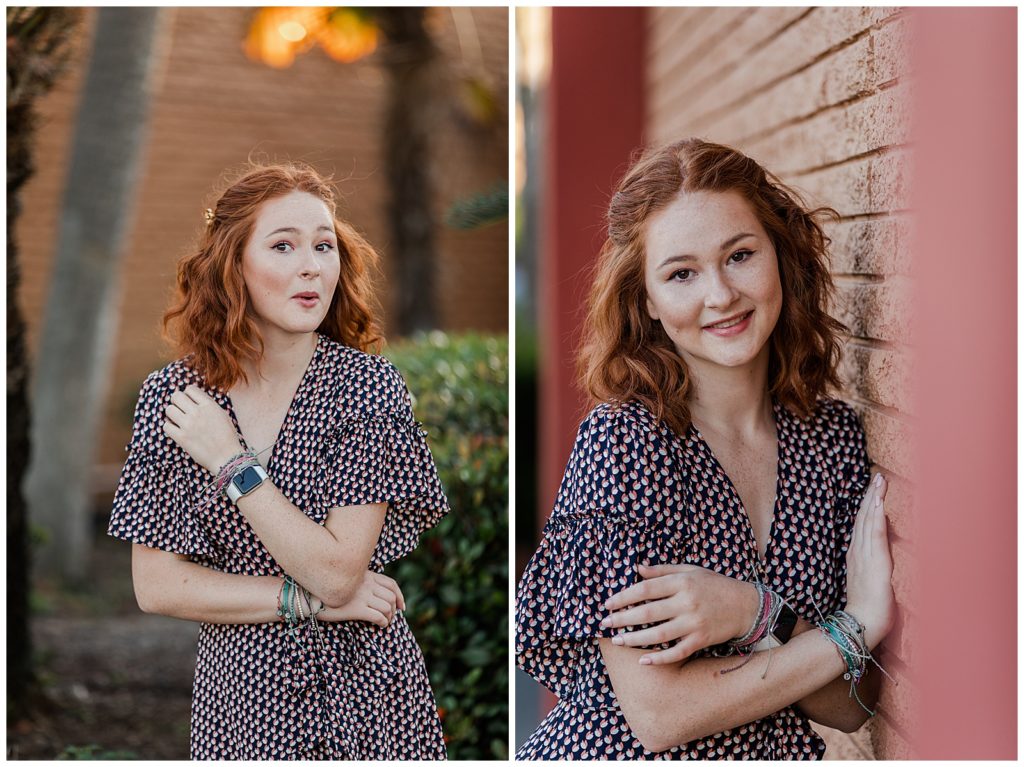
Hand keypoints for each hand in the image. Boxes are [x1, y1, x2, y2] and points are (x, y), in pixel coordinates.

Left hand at [163, 384, 242, 473]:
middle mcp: (197, 413)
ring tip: (178, 419)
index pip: (190, 389)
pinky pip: (166, 426)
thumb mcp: (222, 414)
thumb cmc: (227, 436)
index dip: (188, 394)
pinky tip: (176, 429)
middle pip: (176, 396)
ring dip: (172, 413)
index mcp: (209, 405)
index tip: (189, 401)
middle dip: (177, 401)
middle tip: (181, 408)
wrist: (227, 457)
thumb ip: (208, 404)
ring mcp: (188, 425)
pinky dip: (169, 426)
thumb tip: (193, 397)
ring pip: (169, 410)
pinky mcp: (182, 438)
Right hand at [315, 572, 404, 628]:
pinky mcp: (356, 608)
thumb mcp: (347, 581)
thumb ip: (360, 583)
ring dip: (389, 617)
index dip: (400, 595)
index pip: (391, 584)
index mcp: (366, 575)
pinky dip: (383, 622)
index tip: (401, 606)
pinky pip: (378, 616)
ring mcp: (362, 596)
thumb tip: (372, 594)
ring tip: (385, 622)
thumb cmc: (327, 590)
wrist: (311, 595)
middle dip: (395, 608)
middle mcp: (367, 584)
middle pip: (391, 596)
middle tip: (391, 617)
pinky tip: (380, 626)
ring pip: (387, 607)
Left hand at [601, 563, 759, 664]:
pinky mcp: (702, 640)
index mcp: (682, 582)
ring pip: (659, 634)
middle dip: (623, 618)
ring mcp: (694, 623)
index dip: (624, 596)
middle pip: (648, 612)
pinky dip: (660, 657)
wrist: (746, 605)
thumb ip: (662, 570)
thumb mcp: (690, 570)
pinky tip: (643, 660)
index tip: (608, 603)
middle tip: (604, 623)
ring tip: (617, 640)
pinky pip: (677, 651)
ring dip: (635, 638)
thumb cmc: (714, 585)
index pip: (645, 589)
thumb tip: (637, 568)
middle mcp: (687, 602)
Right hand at [844, 473, 894, 648]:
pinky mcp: (875, 560)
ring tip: (878, 480)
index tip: (872, 488)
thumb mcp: (868, 582)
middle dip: (870, 495)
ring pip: (869, 520)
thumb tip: (877, 557)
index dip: (867, 505)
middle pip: (864, 517)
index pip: (862, 524)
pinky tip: (878, 502)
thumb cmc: (868, 609)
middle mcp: (858, 551)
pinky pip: (875, 533)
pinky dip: (876, 515)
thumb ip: (870, 567)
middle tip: (876, 475)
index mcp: (857, 555)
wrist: (862, 623)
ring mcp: (865, 554)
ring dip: (873, 499)